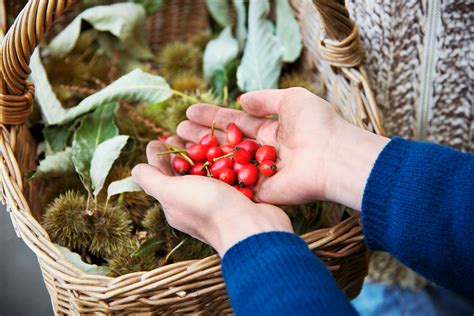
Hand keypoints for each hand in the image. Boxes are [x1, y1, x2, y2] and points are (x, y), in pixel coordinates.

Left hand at [132, 138, 292, 255]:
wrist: (251, 228)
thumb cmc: (208, 208)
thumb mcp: (171, 192)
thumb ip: (152, 180)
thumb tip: (136, 169)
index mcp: (175, 204)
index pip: (162, 176)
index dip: (159, 156)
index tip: (161, 138)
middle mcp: (195, 203)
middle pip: (186, 172)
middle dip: (183, 152)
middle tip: (182, 131)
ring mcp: (219, 200)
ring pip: (210, 172)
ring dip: (207, 153)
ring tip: (206, 134)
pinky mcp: (240, 197)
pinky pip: (232, 175)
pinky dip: (229, 161)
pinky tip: (231, 147)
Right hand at [178, 88, 388, 209]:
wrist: (331, 156)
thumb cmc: (316, 125)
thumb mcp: (292, 99)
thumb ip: (265, 98)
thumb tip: (241, 99)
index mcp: (271, 130)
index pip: (235, 122)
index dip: (212, 116)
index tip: (189, 112)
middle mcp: (262, 151)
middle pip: (225, 142)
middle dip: (201, 135)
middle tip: (176, 130)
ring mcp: (259, 172)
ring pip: (224, 162)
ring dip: (201, 154)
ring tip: (176, 144)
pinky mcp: (259, 191)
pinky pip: (232, 183)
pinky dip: (212, 177)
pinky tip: (190, 170)